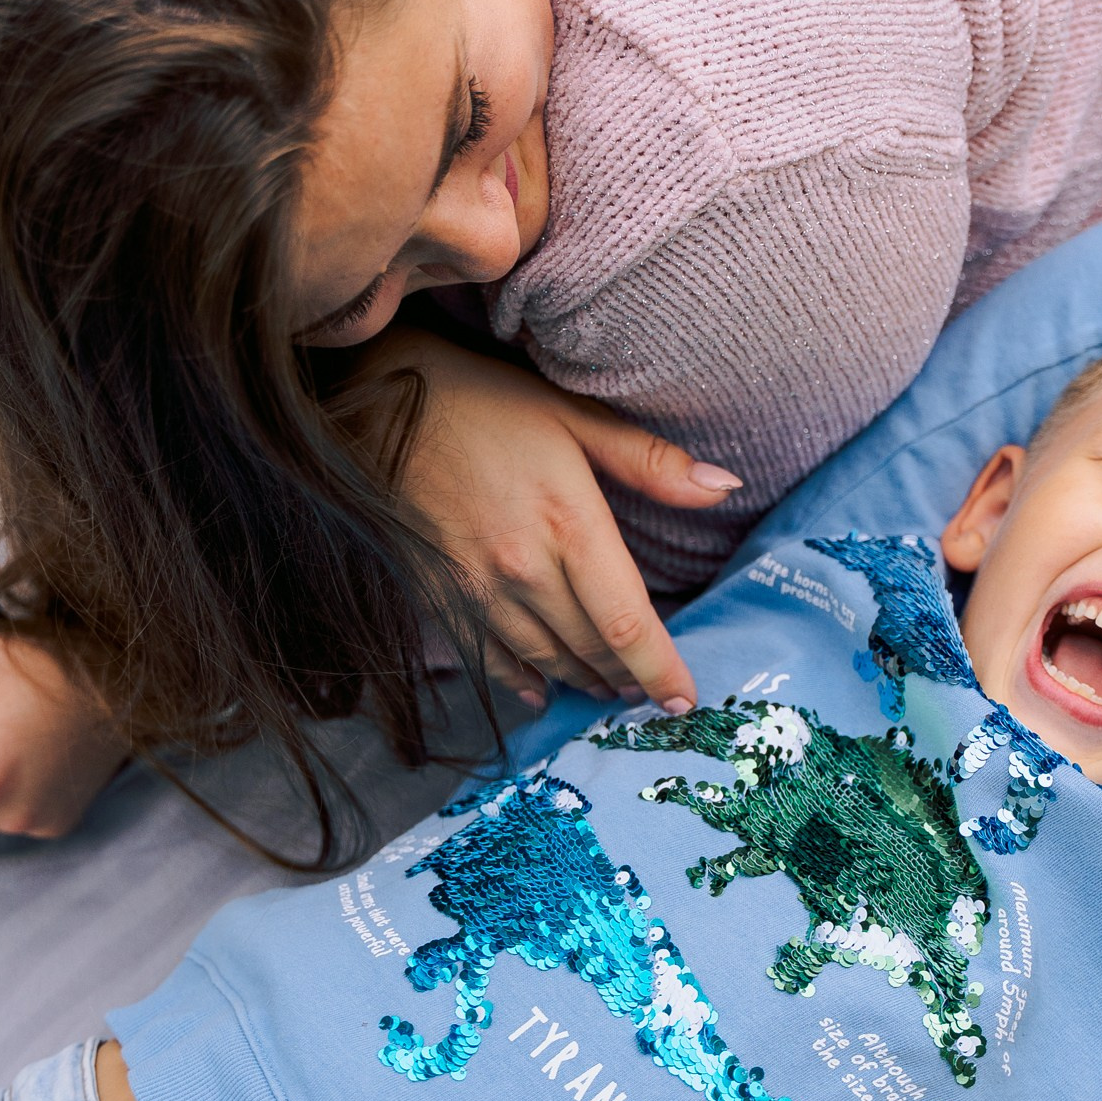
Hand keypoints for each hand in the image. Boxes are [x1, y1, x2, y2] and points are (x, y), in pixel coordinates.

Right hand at [375, 327, 741, 709]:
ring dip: (582, 680)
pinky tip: (540, 690)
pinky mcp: (439, 595)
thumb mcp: (573, 414)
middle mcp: (523, 568)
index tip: (684, 700)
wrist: (375, 400)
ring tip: (610, 690)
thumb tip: (726, 487)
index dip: (660, 667)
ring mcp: (476, 588)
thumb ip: (650, 461)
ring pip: (544, 658)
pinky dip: (520, 680)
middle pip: (590, 648)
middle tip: (652, 693)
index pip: (627, 621)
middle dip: (627, 678)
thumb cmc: (482, 400)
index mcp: (568, 523)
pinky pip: (488, 657)